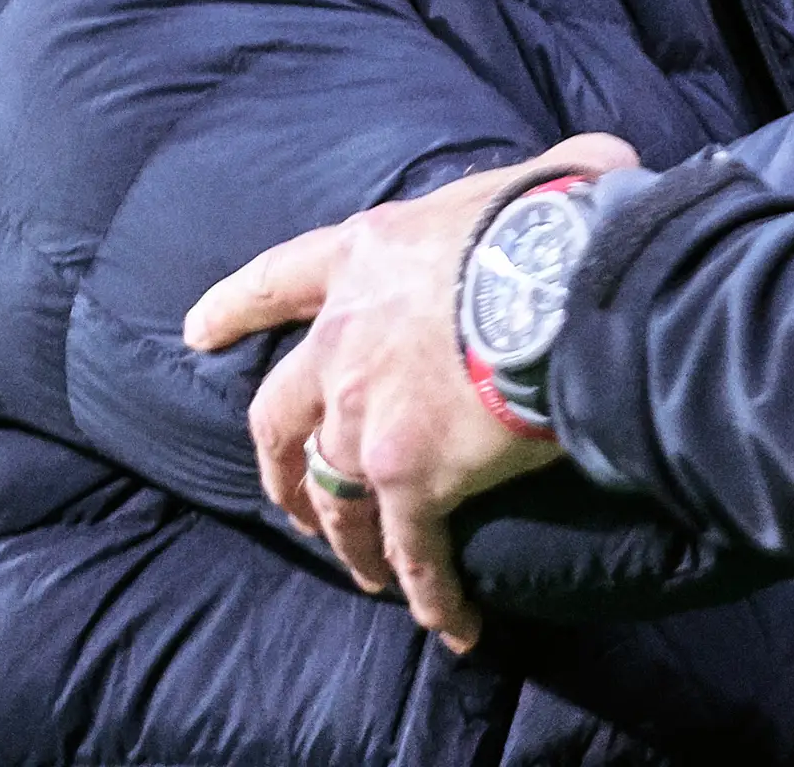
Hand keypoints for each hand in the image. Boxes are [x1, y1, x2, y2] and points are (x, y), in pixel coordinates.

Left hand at [185, 131, 637, 649]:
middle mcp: (345, 341)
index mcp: (367, 256)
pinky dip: (427, 591)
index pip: (278, 280)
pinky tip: (448, 623)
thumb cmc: (559, 221)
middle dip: (279, 466)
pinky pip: (412, 550)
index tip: (196, 333)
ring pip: (334, 495)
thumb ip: (546, 177)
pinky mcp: (409, 477)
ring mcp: (367, 415)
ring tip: (367, 572)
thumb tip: (597, 169)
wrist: (567, 283)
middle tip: (288, 497)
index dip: (235, 308)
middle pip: (280, 415)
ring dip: (346, 540)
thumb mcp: (540, 175)